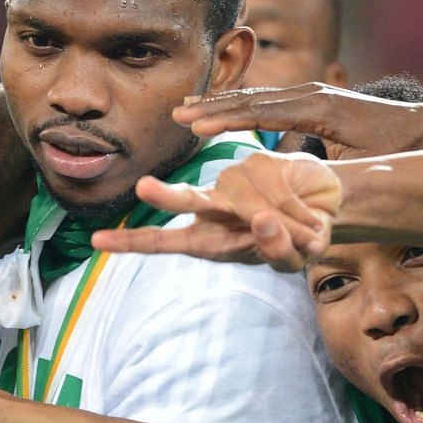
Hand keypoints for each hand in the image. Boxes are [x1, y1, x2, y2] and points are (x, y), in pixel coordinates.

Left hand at [92, 152, 341, 270]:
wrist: (326, 212)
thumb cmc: (297, 242)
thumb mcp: (290, 259)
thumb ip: (276, 250)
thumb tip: (262, 221)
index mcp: (208, 239)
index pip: (163, 241)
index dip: (131, 242)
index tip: (96, 242)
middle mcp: (214, 209)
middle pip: (187, 200)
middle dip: (167, 196)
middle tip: (144, 186)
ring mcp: (236, 183)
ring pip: (250, 203)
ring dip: (283, 226)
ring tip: (304, 234)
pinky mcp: (261, 164)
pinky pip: (277, 192)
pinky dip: (296, 212)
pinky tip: (312, 220)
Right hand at [176, 83, 422, 159]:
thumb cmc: (397, 150)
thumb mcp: (362, 162)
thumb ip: (322, 164)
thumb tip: (286, 173)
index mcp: (319, 108)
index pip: (261, 112)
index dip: (225, 119)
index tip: (193, 126)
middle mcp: (311, 94)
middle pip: (252, 98)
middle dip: (212, 106)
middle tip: (176, 111)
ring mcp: (312, 93)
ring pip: (257, 96)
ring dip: (221, 103)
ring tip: (188, 106)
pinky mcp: (314, 99)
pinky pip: (269, 101)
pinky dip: (241, 105)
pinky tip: (222, 110)